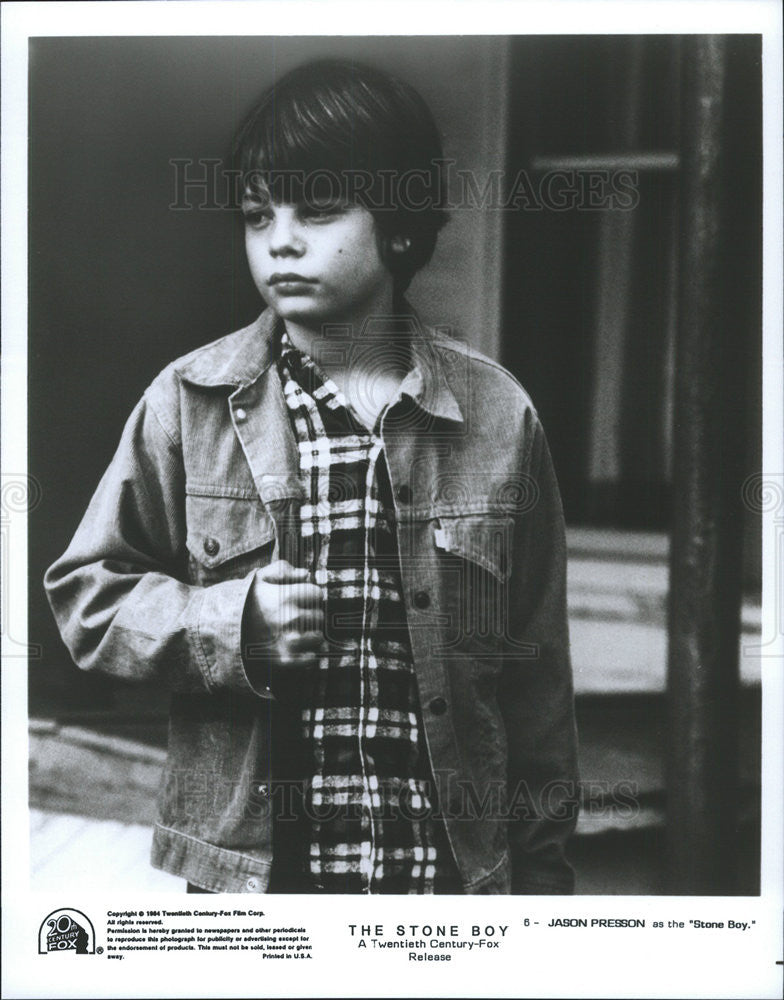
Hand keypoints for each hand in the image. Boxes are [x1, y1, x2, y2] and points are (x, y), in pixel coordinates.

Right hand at [242, 560, 325, 678]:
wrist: (222, 633)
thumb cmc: (244, 603)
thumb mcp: (258, 579)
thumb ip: (282, 570)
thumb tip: (306, 574)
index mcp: (285, 597)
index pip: (317, 594)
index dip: (309, 596)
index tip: (300, 600)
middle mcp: (289, 619)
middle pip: (319, 616)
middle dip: (310, 615)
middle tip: (296, 617)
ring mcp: (288, 642)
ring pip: (318, 637)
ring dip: (311, 635)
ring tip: (297, 633)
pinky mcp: (285, 660)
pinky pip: (310, 658)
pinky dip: (306, 655)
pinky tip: (295, 648)